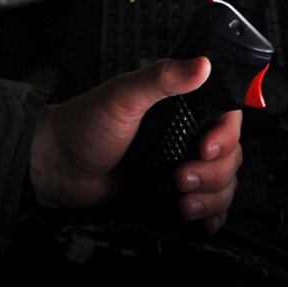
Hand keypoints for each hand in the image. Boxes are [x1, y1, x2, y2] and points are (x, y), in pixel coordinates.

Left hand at [28, 56, 244, 231]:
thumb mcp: (123, 97)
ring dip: (212, 197)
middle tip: (182, 177)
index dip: (226, 136)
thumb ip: (161, 78)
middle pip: (230, 155)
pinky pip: (208, 205)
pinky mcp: (172, 193)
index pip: (226, 117)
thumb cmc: (83, 126)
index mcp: (179, 104)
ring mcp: (180, 164)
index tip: (208, 148)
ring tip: (183, 203)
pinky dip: (212, 214)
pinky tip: (203, 221)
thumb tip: (201, 64)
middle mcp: (184, 134)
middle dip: (214, 173)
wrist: (58, 169)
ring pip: (222, 183)